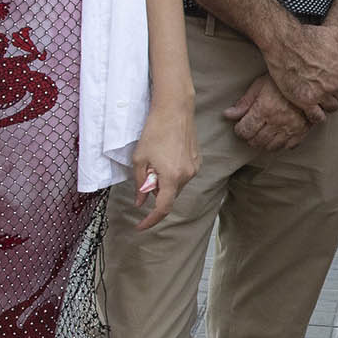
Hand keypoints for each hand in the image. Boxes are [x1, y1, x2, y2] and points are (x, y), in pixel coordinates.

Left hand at [128, 100, 196, 231]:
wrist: (175, 111)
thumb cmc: (155, 131)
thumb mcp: (140, 158)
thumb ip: (140, 183)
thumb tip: (141, 201)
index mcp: (171, 177)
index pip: (162, 208)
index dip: (150, 220)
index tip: (140, 226)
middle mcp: (187, 176)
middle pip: (169, 196)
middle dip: (155, 191)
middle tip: (145, 175)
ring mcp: (194, 168)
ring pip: (176, 186)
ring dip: (164, 181)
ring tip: (156, 160)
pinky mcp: (197, 161)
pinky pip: (182, 176)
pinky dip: (172, 174)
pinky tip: (166, 156)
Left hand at [227, 77, 311, 151]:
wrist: (309, 80)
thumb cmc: (281, 81)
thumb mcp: (260, 85)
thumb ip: (244, 102)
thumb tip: (228, 115)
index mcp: (264, 109)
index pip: (245, 131)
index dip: (240, 130)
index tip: (242, 125)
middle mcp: (277, 121)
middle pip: (256, 141)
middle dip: (250, 138)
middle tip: (252, 129)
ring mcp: (290, 128)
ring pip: (271, 147)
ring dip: (264, 143)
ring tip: (264, 133)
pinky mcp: (302, 131)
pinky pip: (288, 147)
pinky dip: (281, 144)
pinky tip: (279, 135)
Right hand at [262, 20, 337, 121]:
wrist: (283, 43)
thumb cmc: (307, 37)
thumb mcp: (335, 35)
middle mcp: (334, 84)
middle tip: (328, 85)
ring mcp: (320, 94)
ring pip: (333, 107)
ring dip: (329, 102)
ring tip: (321, 96)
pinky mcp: (305, 102)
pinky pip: (317, 117)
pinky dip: (317, 115)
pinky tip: (313, 108)